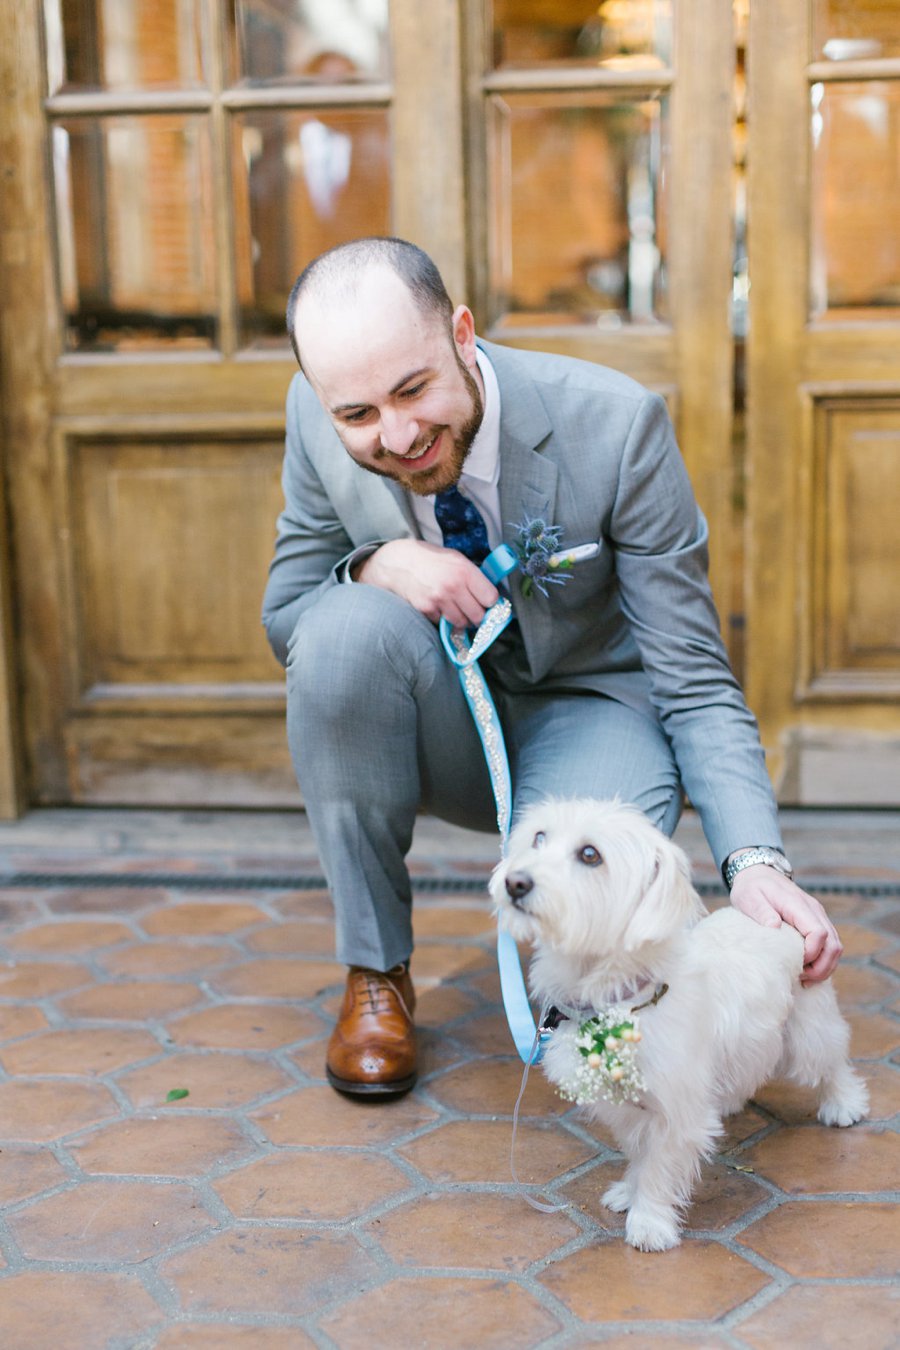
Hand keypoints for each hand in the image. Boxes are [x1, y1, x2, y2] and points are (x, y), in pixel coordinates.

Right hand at [356, 539, 498, 627]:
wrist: (399, 561)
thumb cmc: (431, 559)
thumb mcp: (456, 559)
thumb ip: (473, 576)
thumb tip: (489, 595)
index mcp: (465, 571)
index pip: (491, 598)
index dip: (490, 601)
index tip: (486, 601)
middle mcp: (454, 586)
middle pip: (478, 615)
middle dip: (477, 615)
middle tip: (473, 610)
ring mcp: (439, 600)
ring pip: (461, 623)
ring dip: (461, 619)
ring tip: (456, 609)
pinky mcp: (426, 609)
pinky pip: (442, 622)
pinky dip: (442, 618)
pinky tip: (438, 606)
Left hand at [728, 865, 841, 983]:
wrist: (758, 873)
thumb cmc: (752, 887)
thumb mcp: (749, 897)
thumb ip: (762, 911)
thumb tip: (774, 927)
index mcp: (798, 904)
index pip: (819, 933)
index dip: (811, 953)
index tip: (794, 962)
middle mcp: (814, 910)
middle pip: (833, 945)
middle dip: (822, 967)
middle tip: (802, 980)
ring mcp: (818, 916)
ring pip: (836, 947)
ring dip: (825, 966)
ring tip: (805, 978)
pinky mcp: (816, 921)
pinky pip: (829, 944)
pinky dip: (823, 960)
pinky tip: (807, 969)